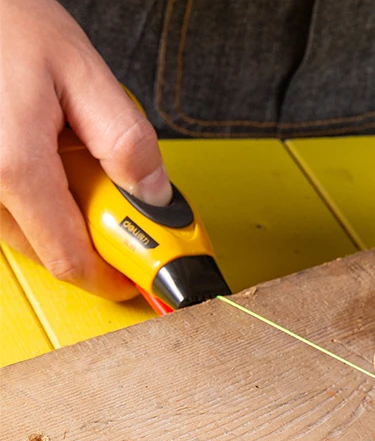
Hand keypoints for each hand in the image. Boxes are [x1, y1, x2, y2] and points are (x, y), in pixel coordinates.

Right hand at [0, 0, 171, 298]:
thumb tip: (155, 196)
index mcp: (13, 166)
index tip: (136, 275)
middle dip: (92, 241)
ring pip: (26, 234)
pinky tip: (50, 162)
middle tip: (117, 207)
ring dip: (64, 219)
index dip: (110, 277)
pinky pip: (7, 210)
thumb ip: (127, 141)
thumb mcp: (84, 73)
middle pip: (48, 252)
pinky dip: (38, 202)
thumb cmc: (7, 22)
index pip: (70, 259)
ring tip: (77, 166)